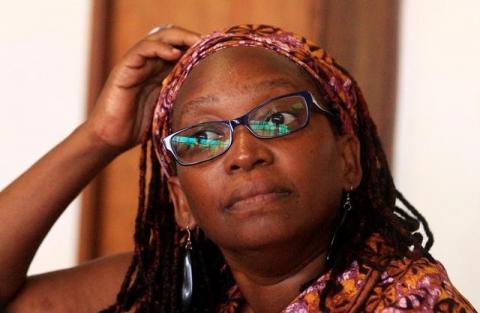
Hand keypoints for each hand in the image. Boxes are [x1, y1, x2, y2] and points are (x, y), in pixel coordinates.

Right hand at [84, 26, 199, 153]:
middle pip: (170, 40)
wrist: (111, 138)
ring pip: (157, 39)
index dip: (196, 48)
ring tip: (195, 42)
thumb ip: (180, 99)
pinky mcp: (124, 69)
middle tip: (208, 42)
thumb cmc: (137, 128)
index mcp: (159, 73)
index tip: (216, 51)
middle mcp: (148, 65)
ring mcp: (135, 65)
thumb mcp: (167, 110)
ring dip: (179, 38)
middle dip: (190, 38)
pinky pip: (142, 50)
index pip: (179, 50)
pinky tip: (175, 53)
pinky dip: (159, 48)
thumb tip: (209, 99)